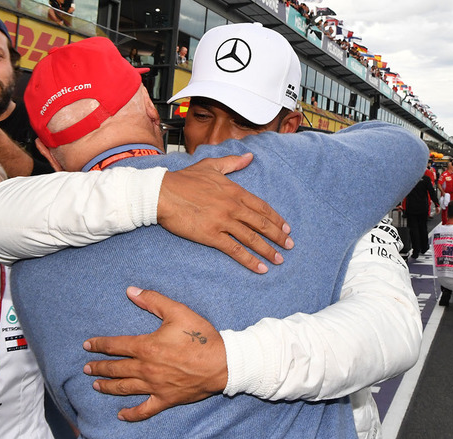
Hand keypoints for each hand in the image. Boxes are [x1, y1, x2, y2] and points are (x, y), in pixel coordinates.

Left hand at [83, 287, 227, 421]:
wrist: (223, 363)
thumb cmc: (200, 336)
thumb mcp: (177, 312)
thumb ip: (152, 301)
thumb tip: (130, 291)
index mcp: (146, 347)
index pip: (115, 346)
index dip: (98, 345)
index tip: (87, 346)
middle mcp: (146, 369)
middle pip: (115, 368)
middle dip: (98, 367)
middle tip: (86, 368)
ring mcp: (154, 387)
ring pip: (124, 388)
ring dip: (107, 387)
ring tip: (95, 385)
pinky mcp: (166, 400)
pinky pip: (144, 410)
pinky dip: (131, 414)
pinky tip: (120, 415)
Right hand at [158, 153, 292, 273]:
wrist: (162, 193)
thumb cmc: (183, 179)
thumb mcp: (211, 166)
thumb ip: (232, 163)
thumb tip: (249, 157)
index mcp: (234, 191)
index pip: (262, 207)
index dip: (276, 218)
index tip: (286, 228)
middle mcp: (233, 206)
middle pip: (262, 223)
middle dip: (278, 236)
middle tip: (289, 246)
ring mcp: (223, 221)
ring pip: (252, 238)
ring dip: (268, 250)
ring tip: (279, 260)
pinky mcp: (212, 236)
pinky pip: (235, 250)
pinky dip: (249, 260)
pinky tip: (260, 268)